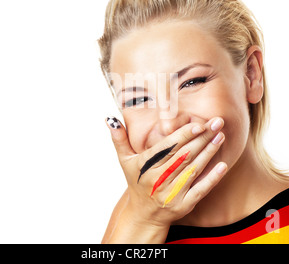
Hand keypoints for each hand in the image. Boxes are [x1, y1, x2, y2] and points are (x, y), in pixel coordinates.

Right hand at [106, 116, 226, 227]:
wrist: (143, 213)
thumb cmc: (136, 180)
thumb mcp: (124, 160)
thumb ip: (119, 139)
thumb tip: (110, 119)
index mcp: (146, 166)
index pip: (167, 148)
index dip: (184, 135)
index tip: (199, 124)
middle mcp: (159, 179)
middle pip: (184, 155)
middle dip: (202, 138)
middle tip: (217, 122)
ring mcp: (172, 193)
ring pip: (194, 169)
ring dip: (209, 152)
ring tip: (220, 136)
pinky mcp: (184, 205)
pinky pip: (200, 190)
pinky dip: (212, 178)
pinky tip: (223, 165)